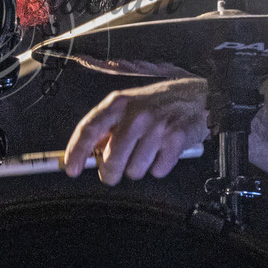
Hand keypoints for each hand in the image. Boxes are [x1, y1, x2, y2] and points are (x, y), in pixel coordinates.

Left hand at [64, 77, 208, 184]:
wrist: (196, 96)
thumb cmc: (157, 103)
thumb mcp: (128, 106)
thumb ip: (108, 127)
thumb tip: (87, 154)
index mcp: (118, 103)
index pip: (89, 128)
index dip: (76, 151)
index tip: (71, 168)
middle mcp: (136, 114)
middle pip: (111, 159)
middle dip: (110, 172)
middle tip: (114, 172)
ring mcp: (157, 127)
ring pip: (134, 170)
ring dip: (138, 168)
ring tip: (146, 153)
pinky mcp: (176, 140)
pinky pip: (157, 171)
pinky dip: (159, 167)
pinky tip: (162, 153)